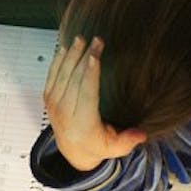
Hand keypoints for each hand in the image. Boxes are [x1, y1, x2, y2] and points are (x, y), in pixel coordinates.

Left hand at [43, 36, 145, 170]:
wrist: (73, 151)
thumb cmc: (96, 145)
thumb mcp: (115, 148)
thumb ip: (127, 141)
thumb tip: (141, 134)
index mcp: (82, 123)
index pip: (87, 94)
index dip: (90, 74)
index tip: (95, 56)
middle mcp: (65, 113)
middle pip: (74, 80)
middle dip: (85, 57)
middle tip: (96, 40)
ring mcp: (54, 105)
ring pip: (62, 75)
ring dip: (71, 55)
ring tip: (81, 39)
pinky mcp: (49, 99)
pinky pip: (52, 76)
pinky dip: (58, 61)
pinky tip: (65, 48)